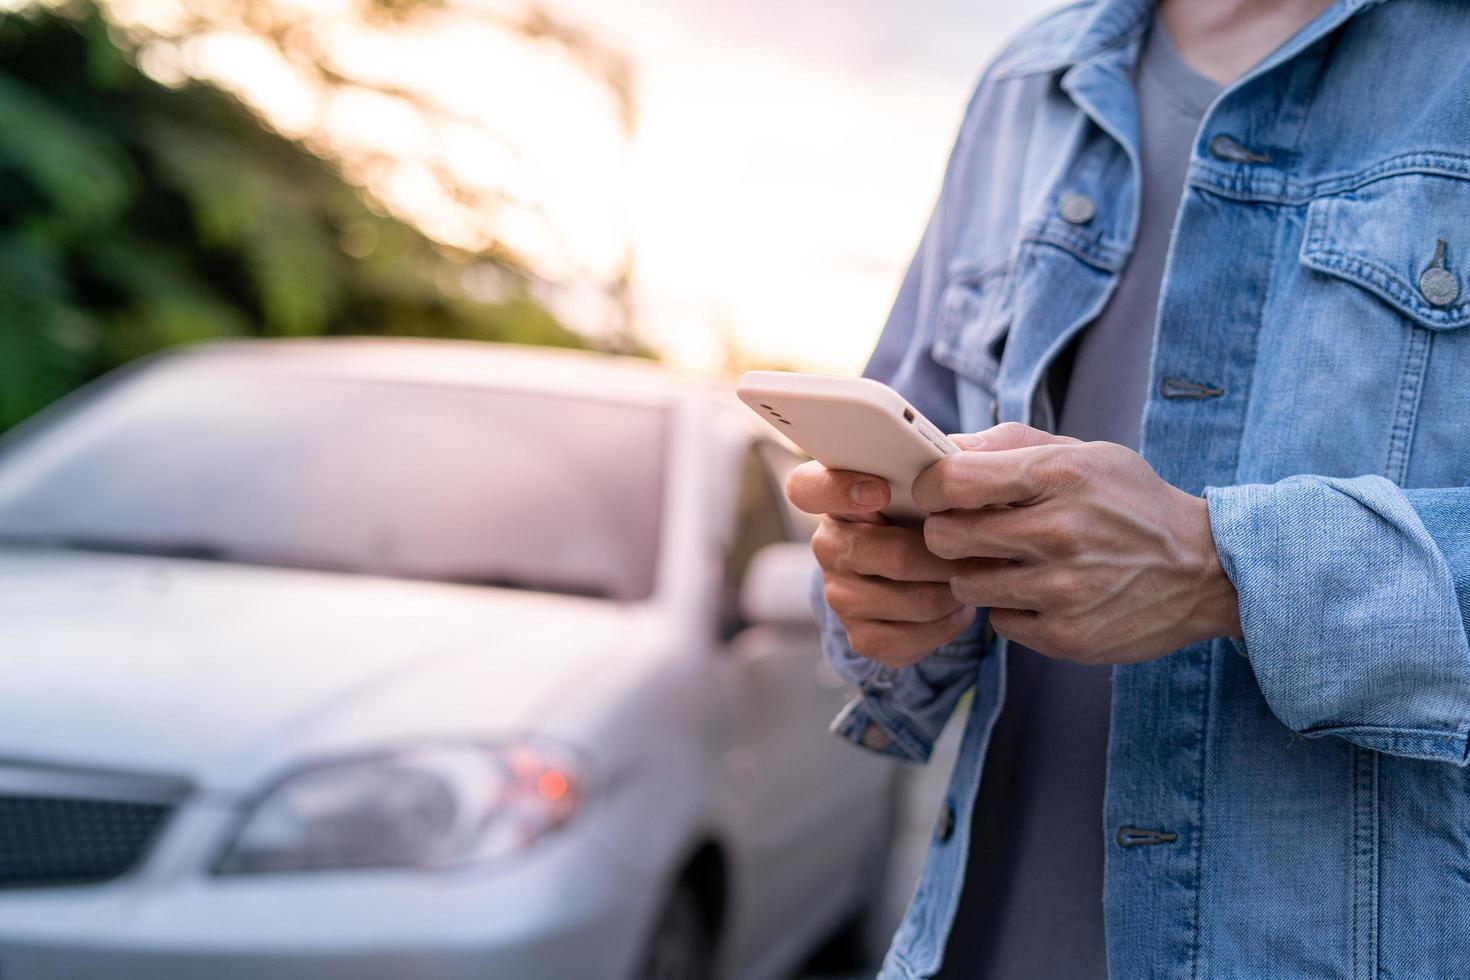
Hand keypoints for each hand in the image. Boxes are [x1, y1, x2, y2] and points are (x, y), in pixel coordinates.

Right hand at [786, 461, 976, 667]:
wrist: (935, 570)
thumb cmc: (936, 510)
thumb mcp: (943, 477)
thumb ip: (948, 457)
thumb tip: (962, 458)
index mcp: (837, 494)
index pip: (807, 488)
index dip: (838, 490)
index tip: (882, 492)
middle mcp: (829, 545)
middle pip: (878, 553)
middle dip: (937, 553)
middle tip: (975, 547)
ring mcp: (840, 594)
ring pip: (905, 600)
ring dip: (950, 591)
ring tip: (972, 576)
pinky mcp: (861, 635)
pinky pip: (906, 640)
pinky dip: (945, 626)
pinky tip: (957, 608)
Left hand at [912, 422, 1240, 664]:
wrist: (1206, 570)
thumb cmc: (1133, 503)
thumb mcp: (1083, 454)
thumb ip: (1009, 446)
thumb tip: (943, 448)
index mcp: (1060, 477)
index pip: (953, 481)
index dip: (931, 487)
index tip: (937, 493)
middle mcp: (1059, 534)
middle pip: (945, 538)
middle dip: (946, 533)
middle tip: (968, 531)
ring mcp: (1062, 592)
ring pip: (965, 585)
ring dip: (977, 574)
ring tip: (1010, 562)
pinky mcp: (1067, 636)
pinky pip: (1000, 622)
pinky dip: (1011, 609)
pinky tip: (1041, 593)